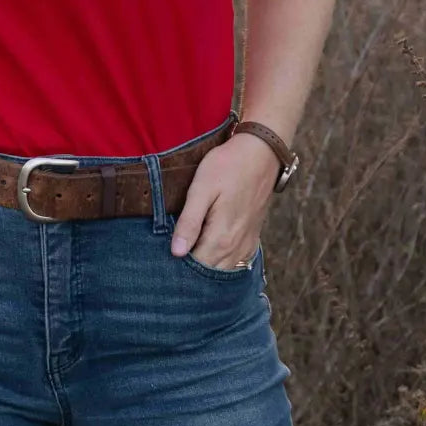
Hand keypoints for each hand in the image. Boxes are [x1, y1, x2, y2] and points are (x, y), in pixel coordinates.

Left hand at [169, 134, 278, 268]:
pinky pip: (238, 262)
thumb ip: (190, 222)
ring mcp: (247, 243)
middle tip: (172, 259)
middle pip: (210, 273)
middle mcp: (236, 246)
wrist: (261, 152)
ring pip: (225, 270)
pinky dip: (223, 264)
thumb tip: (177, 253)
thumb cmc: (228, 166)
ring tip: (189, 256)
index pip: (196, 267)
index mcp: (221, 237)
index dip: (178, 267)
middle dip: (191, 272)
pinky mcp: (253, 236)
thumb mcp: (202, 188)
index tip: (164, 260)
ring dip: (208, 269)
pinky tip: (211, 254)